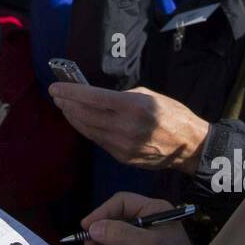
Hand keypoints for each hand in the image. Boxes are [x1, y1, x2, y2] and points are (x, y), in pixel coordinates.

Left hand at [50, 82, 209, 172]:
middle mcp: (125, 127)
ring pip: (88, 129)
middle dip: (67, 104)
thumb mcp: (149, 95)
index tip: (56, 88)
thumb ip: (121, 96)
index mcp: (133, 107)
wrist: (188, 146)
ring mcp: (122, 145)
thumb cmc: (172, 115)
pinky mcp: (121, 157)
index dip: (71, 92)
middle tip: (57, 96)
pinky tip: (80, 121)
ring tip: (64, 107)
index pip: (92, 98)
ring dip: (73, 117)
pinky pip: (98, 140)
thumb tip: (97, 97)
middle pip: (85, 115)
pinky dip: (86, 129)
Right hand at [78, 192, 195, 244]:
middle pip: (111, 222)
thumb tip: (92, 228)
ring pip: (108, 242)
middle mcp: (143, 224)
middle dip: (99, 237)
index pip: (121, 202)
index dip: (102, 212)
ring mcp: (136, 244)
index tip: (86, 227)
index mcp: (152, 211)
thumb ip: (120, 234)